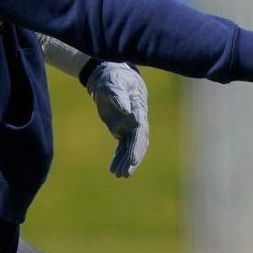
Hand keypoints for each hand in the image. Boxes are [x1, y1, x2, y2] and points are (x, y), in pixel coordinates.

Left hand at [85, 62, 149, 177]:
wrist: (112, 77)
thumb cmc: (113, 78)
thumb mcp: (113, 84)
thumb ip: (118, 95)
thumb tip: (126, 109)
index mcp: (137, 110)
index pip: (140, 131)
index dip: (137, 146)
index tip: (132, 159)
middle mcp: (137, 120)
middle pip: (137, 143)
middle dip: (132, 159)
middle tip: (124, 173)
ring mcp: (130, 126)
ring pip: (130, 147)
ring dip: (125, 162)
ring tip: (118, 175)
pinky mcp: (121, 129)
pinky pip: (122, 146)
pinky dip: (119, 157)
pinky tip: (114, 169)